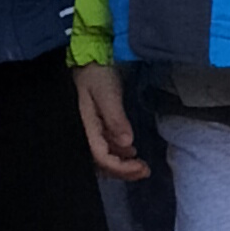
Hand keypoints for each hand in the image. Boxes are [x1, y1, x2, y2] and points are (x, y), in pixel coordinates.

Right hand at [73, 59, 145, 178]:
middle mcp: (84, 132)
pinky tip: (130, 151)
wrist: (89, 59)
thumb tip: (127, 143)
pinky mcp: (94, 126)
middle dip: (123, 171)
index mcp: (85, 126)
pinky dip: (118, 154)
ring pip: (103, 156)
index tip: (142, 168)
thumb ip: (115, 118)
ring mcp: (89, 130)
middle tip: (145, 170)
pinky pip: (104, 147)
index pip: (101, 157)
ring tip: (141, 163)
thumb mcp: (107, 93)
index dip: (121, 168)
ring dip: (122, 164)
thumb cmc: (96, 73)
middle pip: (101, 162)